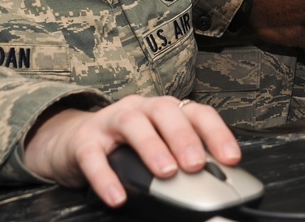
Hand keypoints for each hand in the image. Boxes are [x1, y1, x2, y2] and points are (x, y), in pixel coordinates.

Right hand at [23, 95, 239, 208]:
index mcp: (165, 110)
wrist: (74, 142)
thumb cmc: (125, 146)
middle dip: (184, 137)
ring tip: (165, 172)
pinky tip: (117, 195)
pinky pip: (93, 156)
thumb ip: (182, 159)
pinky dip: (105, 176)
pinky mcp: (84, 141)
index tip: (231, 158)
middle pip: (165, 111)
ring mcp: (111, 120)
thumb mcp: (158, 146)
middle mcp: (141, 108)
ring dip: (152, 147)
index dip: (216, 132)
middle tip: (196, 165)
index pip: (196, 112)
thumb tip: (213, 184)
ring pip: (133, 123)